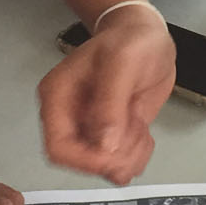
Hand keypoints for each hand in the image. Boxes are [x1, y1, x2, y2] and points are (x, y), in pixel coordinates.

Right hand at [37, 10, 176, 184]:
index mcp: (58, 96)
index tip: (113, 153)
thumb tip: (104, 143)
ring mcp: (91, 128)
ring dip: (128, 157)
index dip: (85, 159)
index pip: (57, 147)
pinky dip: (137, 156)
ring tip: (139, 128)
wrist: (147, 37)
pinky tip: (143, 133)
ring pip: (103, 167)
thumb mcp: (122, 62)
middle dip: (112, 157)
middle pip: (80, 163)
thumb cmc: (130, 39)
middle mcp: (71, 117)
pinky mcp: (111, 135)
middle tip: (134, 134)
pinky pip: (120, 163)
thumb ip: (111, 102)